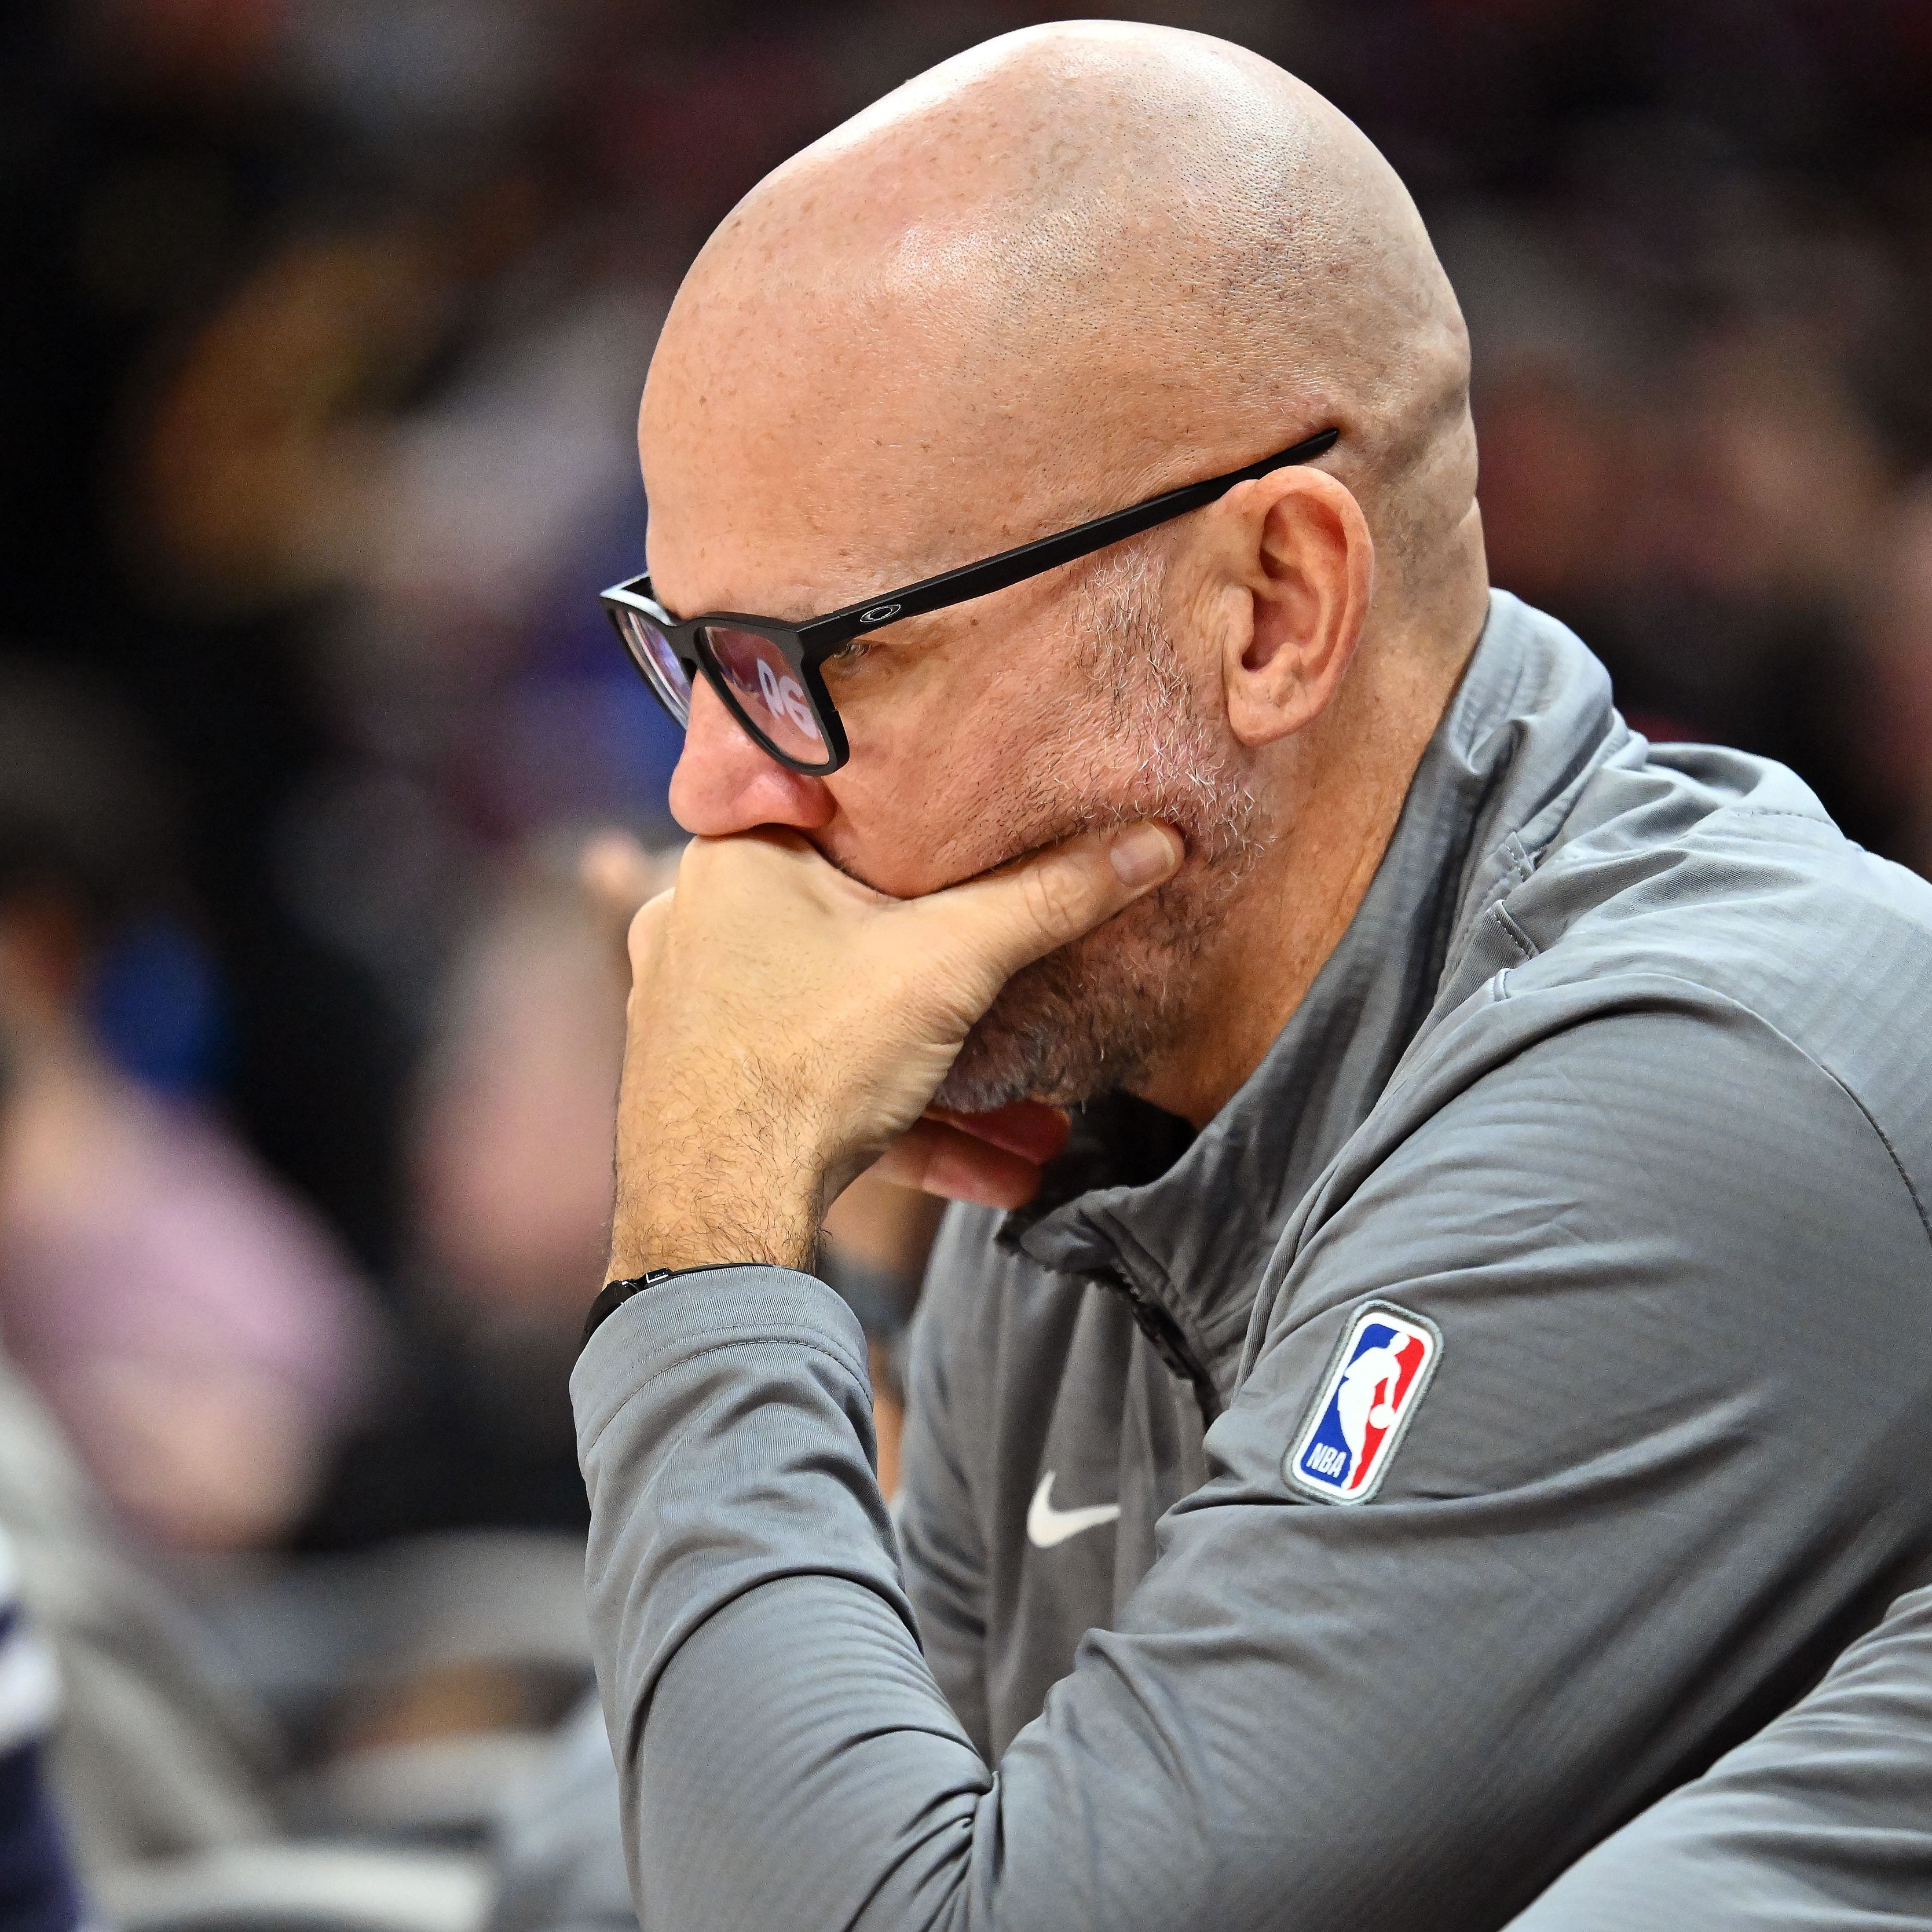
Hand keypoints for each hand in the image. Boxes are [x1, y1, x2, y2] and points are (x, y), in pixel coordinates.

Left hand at [604, 821, 1180, 1277]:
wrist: (712, 1221)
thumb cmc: (805, 1062)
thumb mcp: (948, 966)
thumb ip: (1050, 899)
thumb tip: (1152, 844)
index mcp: (735, 857)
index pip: (835, 805)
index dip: (918, 816)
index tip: (985, 834)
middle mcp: (699, 923)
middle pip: (854, 923)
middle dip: (959, 976)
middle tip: (1025, 978)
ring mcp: (700, 1012)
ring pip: (848, 1020)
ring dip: (948, 1070)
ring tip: (1038, 1112)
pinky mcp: (714, 1090)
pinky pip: (824, 1085)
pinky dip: (906, 1120)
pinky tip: (1000, 1172)